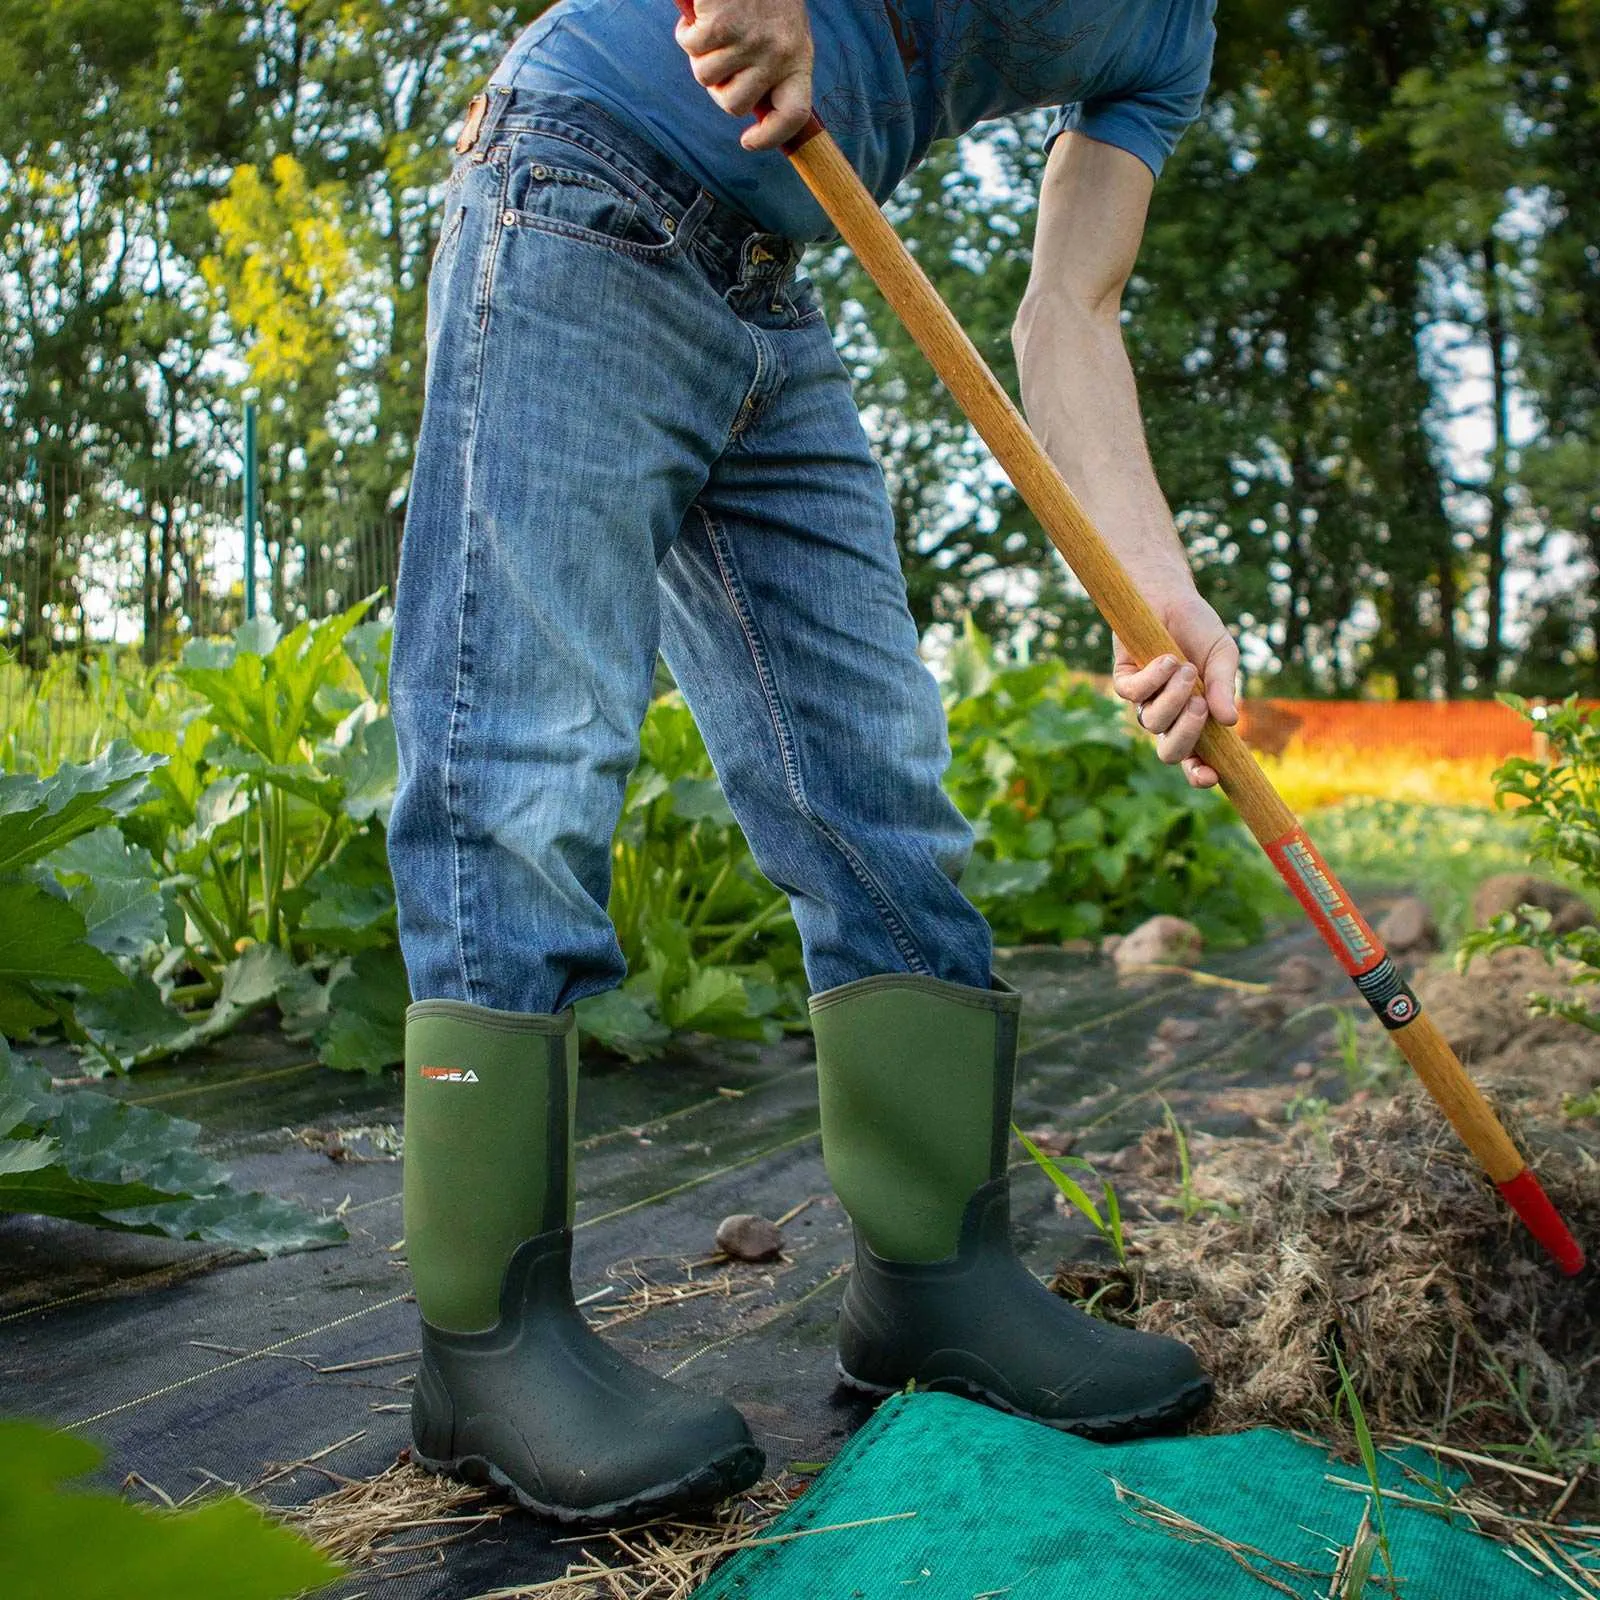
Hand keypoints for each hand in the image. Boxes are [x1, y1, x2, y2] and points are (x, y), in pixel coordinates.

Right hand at [674, 0, 813, 151]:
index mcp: (799, 59)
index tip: (748, 141)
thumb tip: (749, 108)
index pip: (793, 114)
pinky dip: (687, 32)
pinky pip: (691, 47)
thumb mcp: (781, 32)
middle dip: (718, 88)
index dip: (771, 136)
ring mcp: (750, 41)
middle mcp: (778, 55)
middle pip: (735, 105)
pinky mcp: (722, 25)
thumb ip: (772, 68)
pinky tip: (698, 15)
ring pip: (706, 78)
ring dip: (699, 55)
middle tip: (717, 62)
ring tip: (711, 28)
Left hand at [1110, 590, 1238, 788]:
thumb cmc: (1199, 630)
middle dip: (1186, 735)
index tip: (1213, 775)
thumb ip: (1225, 687)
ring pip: (1151, 723)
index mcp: (1196, 719)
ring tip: (1186, 668)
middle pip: (1170, 752)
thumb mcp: (1223, 655)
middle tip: (1199, 705)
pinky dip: (1153, 678)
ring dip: (1172, 697)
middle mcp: (1168, 716)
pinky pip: (1132, 694)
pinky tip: (1167, 659)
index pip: (1196, 759)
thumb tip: (1231, 721)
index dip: (1201, 774)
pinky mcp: (1123, 680)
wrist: (1171, 596)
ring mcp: (1144, 701)